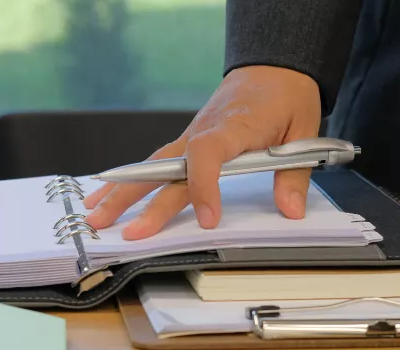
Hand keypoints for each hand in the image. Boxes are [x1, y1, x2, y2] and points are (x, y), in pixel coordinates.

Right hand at [83, 65, 321, 239]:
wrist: (272, 68)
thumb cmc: (285, 97)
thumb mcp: (303, 131)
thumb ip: (294, 174)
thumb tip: (291, 210)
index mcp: (234, 126)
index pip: (208, 154)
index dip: (205, 186)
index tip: (209, 218)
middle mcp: (204, 131)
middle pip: (168, 168)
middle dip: (143, 201)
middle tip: (126, 231)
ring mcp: (191, 136)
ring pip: (152, 165)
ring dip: (122, 191)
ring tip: (97, 215)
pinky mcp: (187, 142)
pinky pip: (155, 162)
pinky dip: (130, 179)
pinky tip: (108, 194)